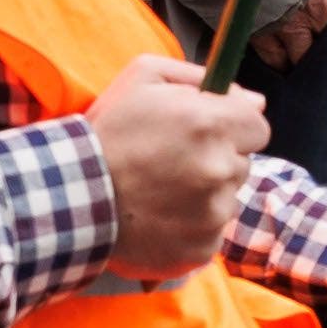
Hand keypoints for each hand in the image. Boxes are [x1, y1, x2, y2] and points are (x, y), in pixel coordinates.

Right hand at [87, 52, 266, 276]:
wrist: (69, 199)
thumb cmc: (106, 133)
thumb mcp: (143, 77)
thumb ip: (199, 77)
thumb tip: (253, 100)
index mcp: (211, 124)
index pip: (258, 127)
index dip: (234, 128)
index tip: (209, 133)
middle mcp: (219, 169)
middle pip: (242, 164)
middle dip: (217, 160)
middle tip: (173, 164)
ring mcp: (212, 214)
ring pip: (227, 199)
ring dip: (204, 195)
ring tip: (160, 193)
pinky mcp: (200, 250)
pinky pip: (211, 234)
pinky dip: (191, 228)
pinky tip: (159, 219)